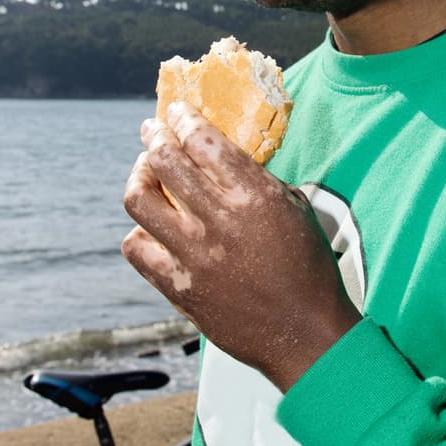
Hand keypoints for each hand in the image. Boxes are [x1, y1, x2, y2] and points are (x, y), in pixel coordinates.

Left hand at [121, 102, 360, 391]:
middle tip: (153, 131)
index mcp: (252, 196)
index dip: (183, 118)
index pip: (202, 140)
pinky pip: (137, 248)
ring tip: (145, 173)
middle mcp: (217, 220)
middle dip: (154, 136)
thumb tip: (224, 157)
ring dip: (139, 177)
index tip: (176, 112)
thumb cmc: (309, 269)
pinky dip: (140, 231)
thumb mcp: (296, 209)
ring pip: (138, 199)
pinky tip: (152, 227)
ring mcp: (192, 255)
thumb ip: (258, 180)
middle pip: (164, 160)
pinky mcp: (179, 286)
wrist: (303, 334)